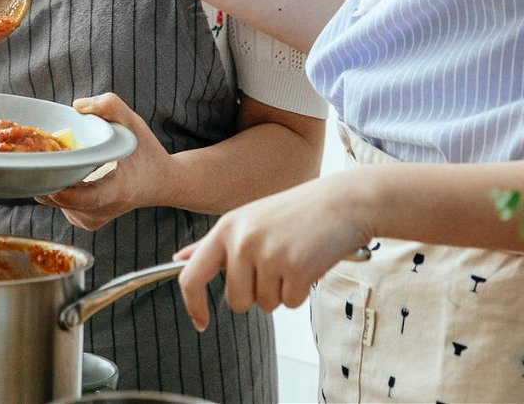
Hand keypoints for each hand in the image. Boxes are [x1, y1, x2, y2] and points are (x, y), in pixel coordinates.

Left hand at [36, 93, 175, 230]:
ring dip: (47, 178)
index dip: (61, 189)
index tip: (42, 171)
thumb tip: (78, 106)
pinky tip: (60, 169)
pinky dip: (54, 185)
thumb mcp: (135, 124)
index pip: (83, 198)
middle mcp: (101, 211)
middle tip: (34, 149)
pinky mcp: (83, 221)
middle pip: (59, 198)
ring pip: (53, 200)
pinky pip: (57, 203)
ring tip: (50, 156)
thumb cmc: (147, 153)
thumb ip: (111, 107)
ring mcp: (91, 219)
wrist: (161, 183)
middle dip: (44, 173)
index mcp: (116, 192)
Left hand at [173, 171, 374, 330]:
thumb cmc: (297, 212)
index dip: (192, 304)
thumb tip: (180, 259)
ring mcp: (268, 254)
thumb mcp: (249, 218)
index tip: (200, 322)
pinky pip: (290, 304)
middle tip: (276, 266)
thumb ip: (215, 244)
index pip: (191, 275)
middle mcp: (242, 240)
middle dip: (256, 295)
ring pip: (265, 304)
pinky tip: (310, 264)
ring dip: (282, 291)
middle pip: (236, 301)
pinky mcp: (295, 268)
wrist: (343, 201)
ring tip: (295, 258)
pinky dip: (301, 292)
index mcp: (226, 228)